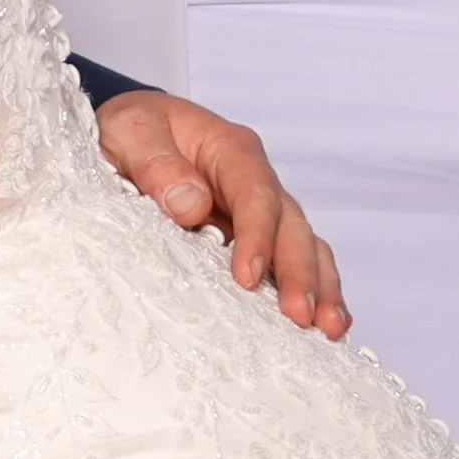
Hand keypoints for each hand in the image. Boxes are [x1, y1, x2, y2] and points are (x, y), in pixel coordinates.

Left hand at [94, 89, 348, 336]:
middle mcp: (255, 180)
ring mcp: (261, 211)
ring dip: (318, 287)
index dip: (257, 236)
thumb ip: (156, 163)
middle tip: (300, 316)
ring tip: (329, 329)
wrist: (130, 133)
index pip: (255, 194)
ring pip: (304, 246)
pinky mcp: (256, 237)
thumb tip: (191, 205)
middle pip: (290, 225)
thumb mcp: (130, 131)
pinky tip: (323, 326)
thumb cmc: (132, 129)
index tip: (246, 278)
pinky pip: (290, 262)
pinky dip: (312, 290)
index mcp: (230, 150)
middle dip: (299, 272)